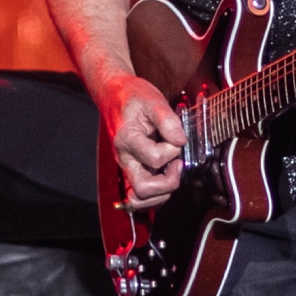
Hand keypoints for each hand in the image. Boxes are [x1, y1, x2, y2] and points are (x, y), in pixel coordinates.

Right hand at [101, 72, 186, 208]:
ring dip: (162, 192)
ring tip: (172, 171)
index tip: (176, 138)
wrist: (114, 96)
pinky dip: (155, 195)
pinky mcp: (132, 170)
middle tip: (177, 165)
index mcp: (127, 139)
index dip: (172, 151)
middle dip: (167, 183)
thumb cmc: (132, 97)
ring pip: (140, 199)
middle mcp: (124, 158)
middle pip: (143, 189)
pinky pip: (141, 196)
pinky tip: (165, 177)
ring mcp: (127, 167)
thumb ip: (168, 120)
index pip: (154, 159)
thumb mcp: (152, 100)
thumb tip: (180, 140)